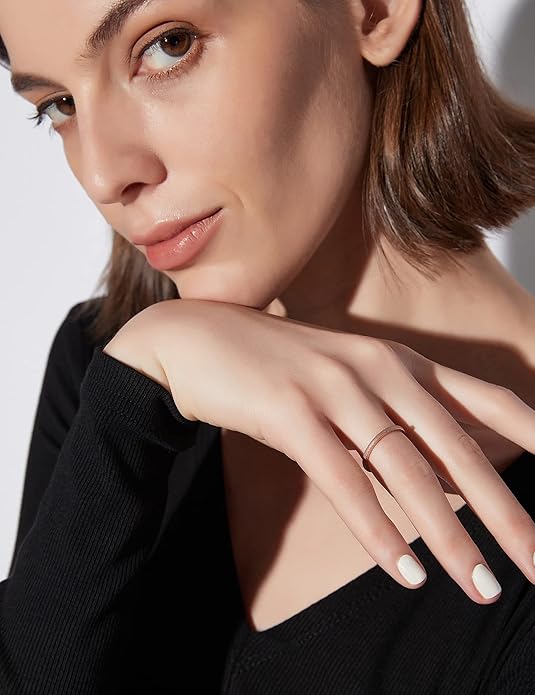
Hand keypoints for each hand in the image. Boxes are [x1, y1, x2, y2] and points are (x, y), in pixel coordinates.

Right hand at [103, 298, 534, 602]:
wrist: (199, 340)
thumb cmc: (279, 365)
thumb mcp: (349, 380)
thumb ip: (395, 418)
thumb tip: (442, 473)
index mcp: (399, 361)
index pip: (485, 399)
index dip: (533, 431)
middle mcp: (378, 369)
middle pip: (458, 448)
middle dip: (506, 511)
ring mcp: (335, 389)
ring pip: (406, 471)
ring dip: (447, 536)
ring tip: (480, 586)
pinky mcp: (291, 413)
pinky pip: (343, 481)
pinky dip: (376, 530)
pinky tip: (402, 571)